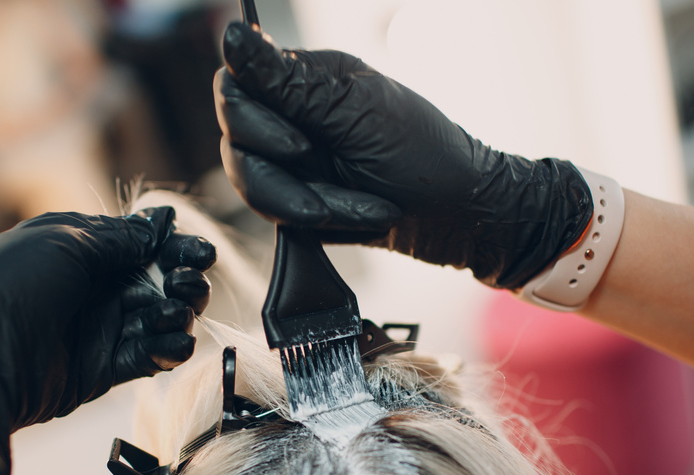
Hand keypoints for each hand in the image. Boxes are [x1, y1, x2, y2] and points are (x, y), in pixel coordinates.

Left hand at [0, 207, 215, 474]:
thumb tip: (160, 226)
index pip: (144, 244)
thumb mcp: (65, 243)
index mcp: (82, 249)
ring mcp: (100, 328)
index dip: (177, 247)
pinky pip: (149, 356)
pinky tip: (174, 345)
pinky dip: (168, 350)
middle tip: (186, 286)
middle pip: (161, 281)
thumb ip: (120, 238)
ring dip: (178, 315)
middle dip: (183, 281)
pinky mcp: (103, 368)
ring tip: (171, 316)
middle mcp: (94, 287)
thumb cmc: (9, 287)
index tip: (201, 254)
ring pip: (160, 319)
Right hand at [215, 22, 592, 288]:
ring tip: (360, 206)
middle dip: (282, 170)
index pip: (235, 87)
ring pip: (249, 181)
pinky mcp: (300, 200)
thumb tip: (230, 34)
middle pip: (235, 139)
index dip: (251, 119)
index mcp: (308, 80)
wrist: (463, 218)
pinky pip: (273, 213)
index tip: (300, 144)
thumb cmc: (425, 158)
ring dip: (304, 201)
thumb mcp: (356, 115)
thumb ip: (288, 84)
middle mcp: (294, 117)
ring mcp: (294, 161)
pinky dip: (315, 220)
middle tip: (329, 172)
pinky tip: (356, 216)